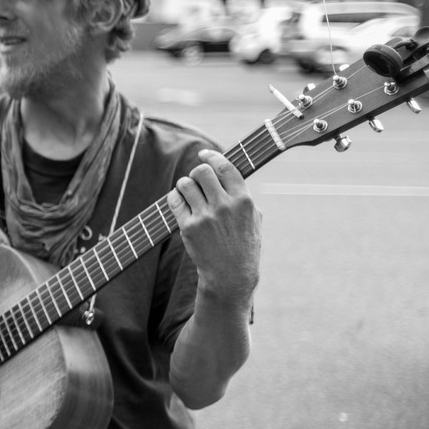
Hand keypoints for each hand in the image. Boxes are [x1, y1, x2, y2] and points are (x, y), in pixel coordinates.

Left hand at [166, 150, 260, 301]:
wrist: (231, 274)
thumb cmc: (244, 246)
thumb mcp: (253, 219)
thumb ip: (243, 196)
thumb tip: (229, 173)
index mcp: (243, 200)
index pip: (225, 167)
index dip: (212, 157)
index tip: (204, 154)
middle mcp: (224, 206)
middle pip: (202, 172)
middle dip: (197, 172)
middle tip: (197, 180)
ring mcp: (205, 216)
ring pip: (185, 184)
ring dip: (184, 185)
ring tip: (188, 193)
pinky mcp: (189, 227)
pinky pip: (174, 200)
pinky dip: (174, 197)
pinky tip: (179, 201)